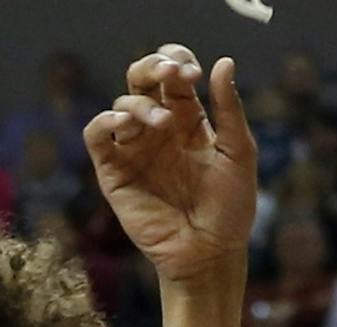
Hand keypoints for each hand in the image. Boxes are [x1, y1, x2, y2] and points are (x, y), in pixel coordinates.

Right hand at [85, 45, 257, 286]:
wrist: (210, 254)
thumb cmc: (230, 208)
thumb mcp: (239, 153)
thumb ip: (230, 108)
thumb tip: (224, 61)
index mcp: (188, 120)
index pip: (172, 75)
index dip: (177, 62)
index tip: (193, 74)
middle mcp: (158, 130)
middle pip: (141, 79)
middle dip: (153, 67)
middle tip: (171, 75)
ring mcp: (134, 150)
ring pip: (122, 104)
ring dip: (140, 104)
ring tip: (162, 123)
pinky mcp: (114, 173)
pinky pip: (97, 136)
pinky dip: (105, 121)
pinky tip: (124, 122)